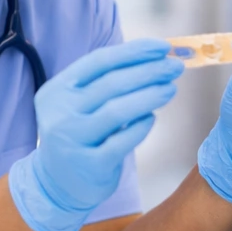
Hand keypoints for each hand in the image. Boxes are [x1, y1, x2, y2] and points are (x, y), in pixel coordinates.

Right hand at [8, 39, 184, 230]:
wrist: (56, 183)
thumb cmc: (79, 133)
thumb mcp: (79, 103)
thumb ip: (107, 81)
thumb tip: (156, 58)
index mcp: (57, 89)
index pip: (99, 61)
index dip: (134, 52)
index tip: (163, 47)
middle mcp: (60, 113)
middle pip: (112, 83)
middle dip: (149, 71)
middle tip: (176, 67)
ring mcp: (72, 139)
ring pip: (117, 111)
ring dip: (150, 96)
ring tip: (171, 89)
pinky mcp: (89, 164)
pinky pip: (122, 141)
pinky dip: (141, 126)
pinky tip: (152, 118)